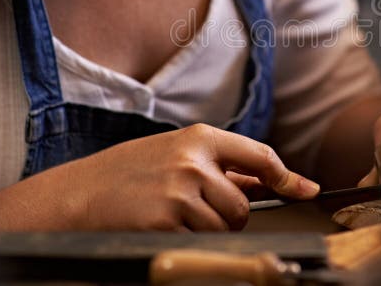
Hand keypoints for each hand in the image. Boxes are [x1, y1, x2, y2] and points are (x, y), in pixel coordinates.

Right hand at [67, 123, 318, 230]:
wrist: (74, 196)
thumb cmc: (124, 175)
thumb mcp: (172, 154)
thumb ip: (217, 165)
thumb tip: (266, 180)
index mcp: (199, 138)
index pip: (259, 156)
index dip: (287, 177)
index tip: (306, 190)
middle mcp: (194, 161)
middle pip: (243, 204)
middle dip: (228, 215)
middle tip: (195, 211)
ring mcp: (180, 191)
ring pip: (226, 226)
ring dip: (210, 231)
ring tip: (173, 217)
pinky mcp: (167, 221)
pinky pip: (202, 241)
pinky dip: (189, 241)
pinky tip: (162, 228)